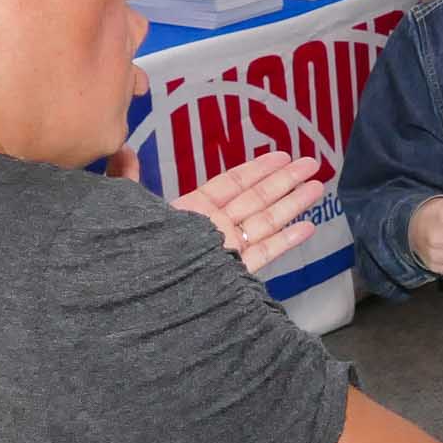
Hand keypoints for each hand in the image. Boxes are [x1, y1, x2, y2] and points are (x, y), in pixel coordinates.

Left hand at [103, 147, 324, 275]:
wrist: (131, 293)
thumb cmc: (128, 251)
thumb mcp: (125, 208)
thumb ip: (127, 179)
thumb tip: (123, 149)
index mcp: (191, 211)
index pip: (231, 185)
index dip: (257, 169)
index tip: (280, 155)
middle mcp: (213, 229)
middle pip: (256, 200)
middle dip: (285, 181)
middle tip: (311, 163)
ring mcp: (225, 251)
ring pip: (266, 223)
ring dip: (293, 204)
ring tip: (318, 187)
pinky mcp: (233, 273)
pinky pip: (263, 254)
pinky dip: (286, 241)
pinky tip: (307, 227)